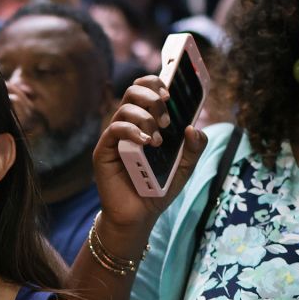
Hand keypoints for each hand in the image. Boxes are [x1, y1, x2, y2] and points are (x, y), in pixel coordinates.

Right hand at [91, 75, 206, 234]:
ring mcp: (115, 137)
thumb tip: (194, 128)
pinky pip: (114, 129)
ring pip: (124, 108)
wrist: (139, 216)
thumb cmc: (158, 189)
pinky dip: (132, 130)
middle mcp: (128, 124)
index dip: (155, 83)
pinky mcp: (104, 151)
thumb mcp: (184, 168)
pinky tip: (146, 143)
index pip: (145, 89)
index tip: (170, 94)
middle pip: (133, 91)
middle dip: (152, 97)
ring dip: (145, 118)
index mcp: (146, 122)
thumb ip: (194, 148)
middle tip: (167, 119)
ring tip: (158, 140)